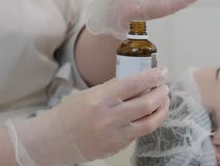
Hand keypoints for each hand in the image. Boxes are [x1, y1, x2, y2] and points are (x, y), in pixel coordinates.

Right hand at [18, 68, 169, 164]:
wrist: (55, 140)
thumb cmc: (69, 114)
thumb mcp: (89, 94)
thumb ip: (114, 89)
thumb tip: (138, 82)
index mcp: (101, 99)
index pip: (134, 84)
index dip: (152, 76)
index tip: (162, 72)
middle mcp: (109, 118)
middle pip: (147, 104)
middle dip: (161, 93)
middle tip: (164, 88)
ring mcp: (114, 135)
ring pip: (149, 123)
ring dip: (161, 110)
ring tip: (163, 102)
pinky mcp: (117, 148)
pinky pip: (138, 134)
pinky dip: (147, 123)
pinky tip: (148, 116)